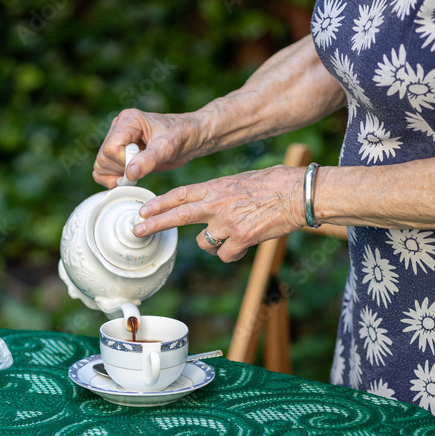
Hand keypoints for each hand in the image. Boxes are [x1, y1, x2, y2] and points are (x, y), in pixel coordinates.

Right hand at [93, 109, 202, 187]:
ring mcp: (118, 141)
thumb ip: (148, 160)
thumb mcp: (167, 147)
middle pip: (103, 158)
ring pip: (101, 165)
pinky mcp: (120, 153)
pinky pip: (105, 169)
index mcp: (128, 120)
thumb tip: (129, 174)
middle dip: (120, 171)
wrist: (191, 137)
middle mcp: (119, 128)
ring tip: (137, 175)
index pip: (111, 148)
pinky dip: (113, 179)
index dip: (123, 163)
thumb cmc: (182, 135)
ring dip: (116, 176)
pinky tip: (130, 179)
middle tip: (141, 172)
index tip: (140, 168)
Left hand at [132, 165, 308, 261]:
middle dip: (154, 223)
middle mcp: (218, 204)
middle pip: (178, 215)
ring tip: (231, 236)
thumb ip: (221, 193)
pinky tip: (245, 245)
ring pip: (204, 243)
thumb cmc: (275, 184)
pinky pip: (226, 255)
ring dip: (212, 245)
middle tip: (137, 230)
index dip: (159, 203)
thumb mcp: (241, 181)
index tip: (142, 210)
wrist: (298, 194)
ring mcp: (228, 222)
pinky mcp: (241, 239)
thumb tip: (209, 204)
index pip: (180, 194)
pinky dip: (233, 253)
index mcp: (217, 187)